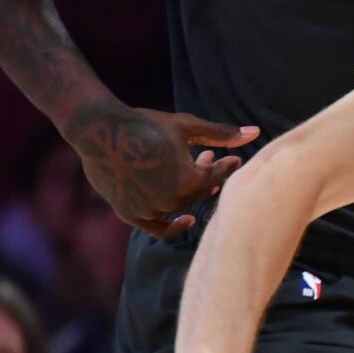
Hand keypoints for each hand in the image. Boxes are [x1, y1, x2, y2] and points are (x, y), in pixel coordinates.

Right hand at [65, 100, 258, 237]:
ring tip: (193, 173)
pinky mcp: (130, 214)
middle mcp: (170, 201)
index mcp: (188, 180)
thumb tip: (255, 132)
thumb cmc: (145, 124)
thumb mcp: (187, 127)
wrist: (98, 129)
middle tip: (210, 161)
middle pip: (200, 193)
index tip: (233, 158)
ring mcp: (149, 210)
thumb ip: (221, 134)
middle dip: (208, 176)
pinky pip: (158, 228)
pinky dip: (173, 226)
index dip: (227, 166)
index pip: (218, 176)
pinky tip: (186, 219)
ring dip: (190, 192)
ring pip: (181, 207)